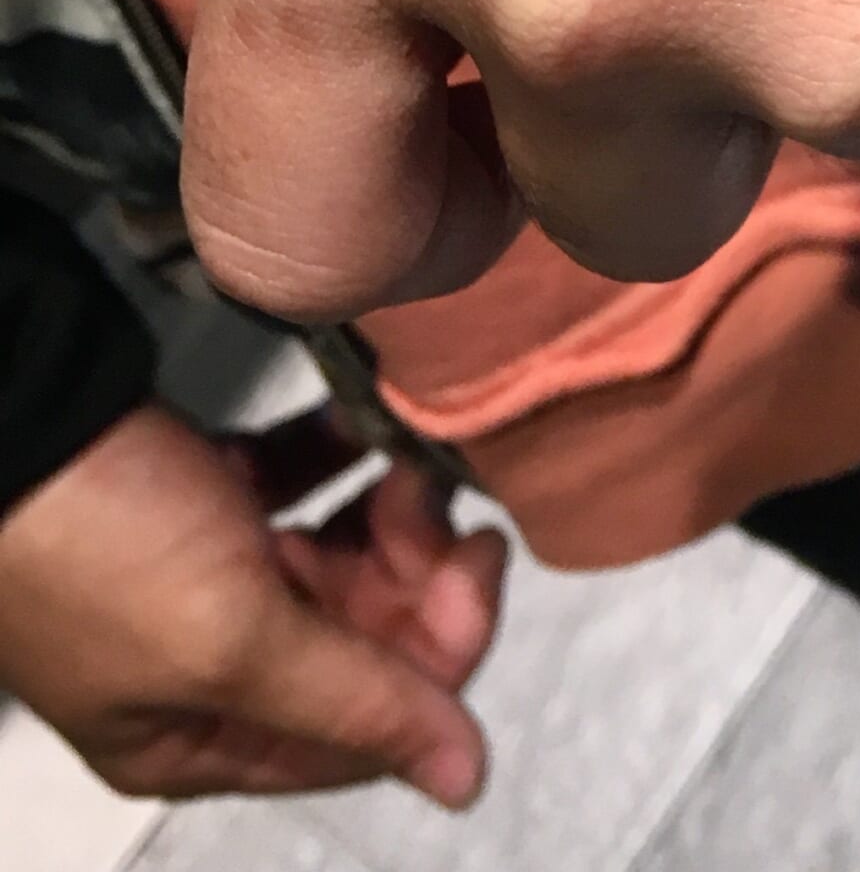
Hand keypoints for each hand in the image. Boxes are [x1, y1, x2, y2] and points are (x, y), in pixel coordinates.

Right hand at [0, 405, 503, 803]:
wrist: (16, 414)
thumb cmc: (98, 544)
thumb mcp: (231, 641)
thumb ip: (356, 701)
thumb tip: (464, 781)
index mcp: (201, 737)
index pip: (367, 724)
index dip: (442, 649)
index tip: (478, 561)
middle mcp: (209, 667)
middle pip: (366, 638)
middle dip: (418, 568)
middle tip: (430, 495)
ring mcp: (208, 576)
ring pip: (349, 559)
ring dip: (391, 509)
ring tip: (398, 459)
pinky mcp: (210, 494)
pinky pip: (309, 484)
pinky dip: (342, 456)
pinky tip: (355, 423)